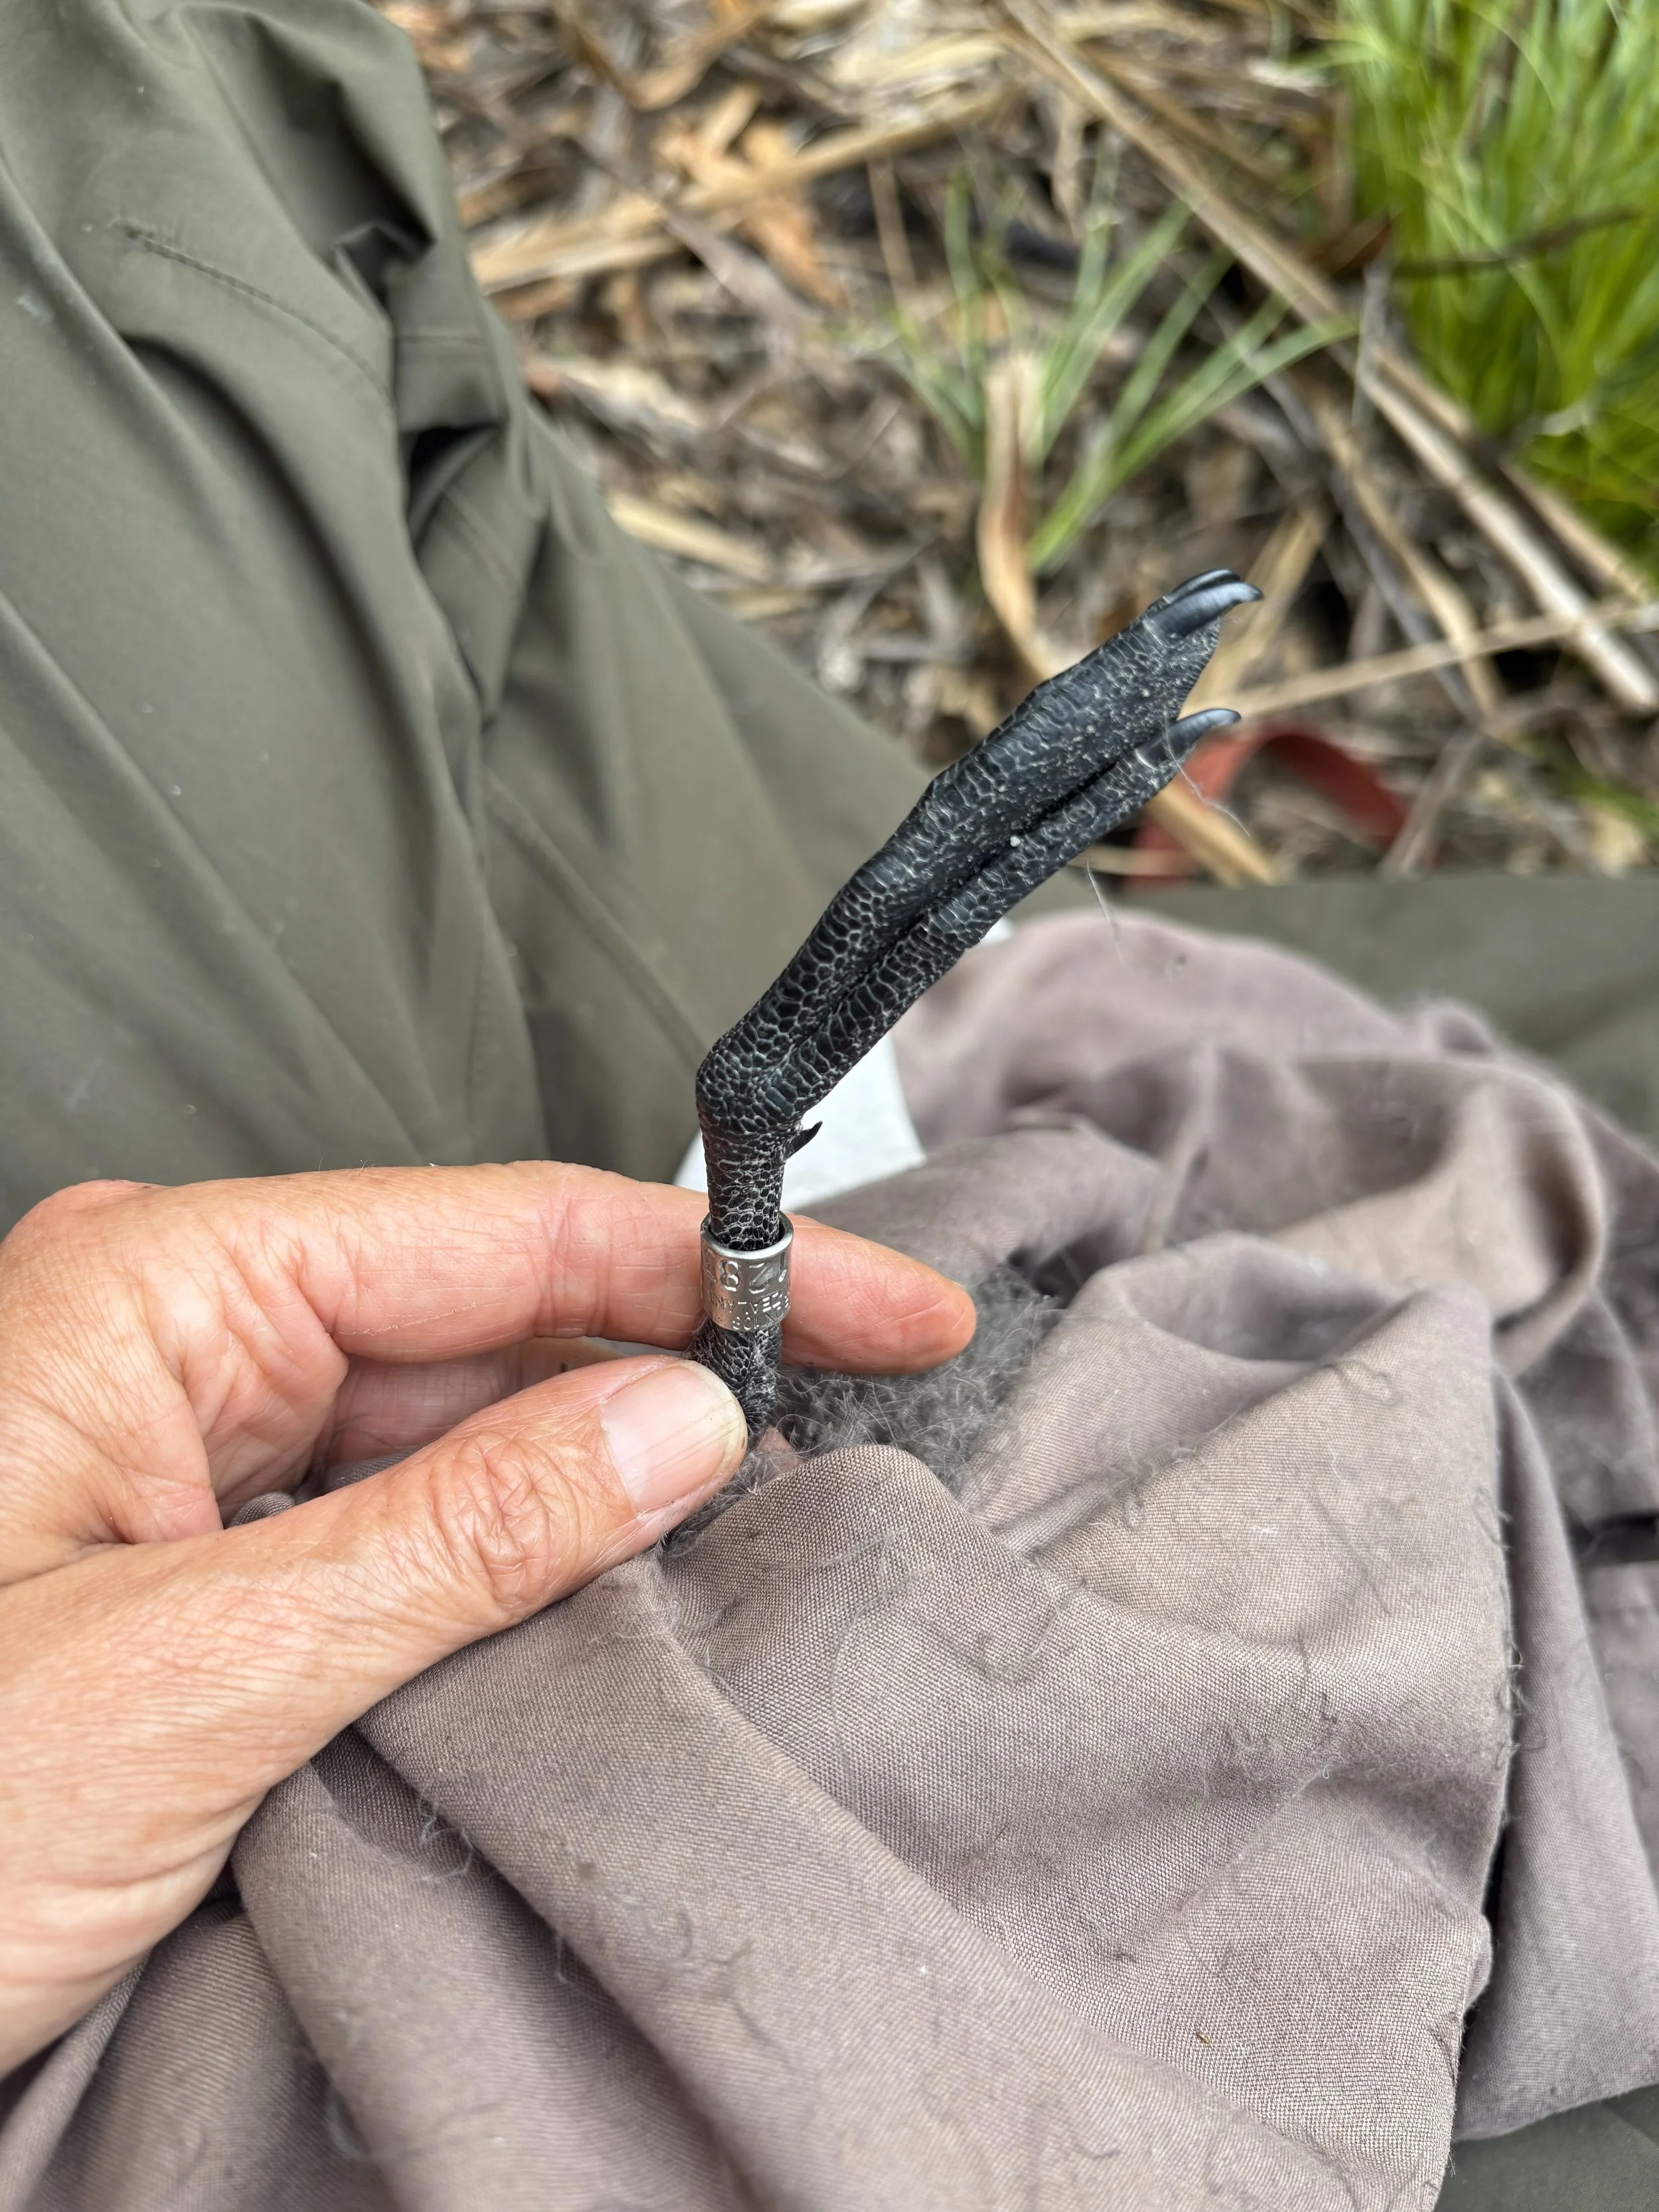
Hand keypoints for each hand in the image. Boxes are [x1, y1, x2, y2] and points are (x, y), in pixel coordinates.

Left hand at [0, 1164, 972, 2074]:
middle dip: (675, 1372)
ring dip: (602, 1482)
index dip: (721, 1269)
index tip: (889, 1311)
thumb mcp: (193, 1678)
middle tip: (856, 1439)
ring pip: (459, 1429)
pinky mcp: (197, 1563)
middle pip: (498, 1317)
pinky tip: (605, 1606)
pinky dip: (517, 1565)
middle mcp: (180, 1342)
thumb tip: (678, 1420)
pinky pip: (400, 1527)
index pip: (511, 1233)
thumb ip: (459, 1535)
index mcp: (165, 1292)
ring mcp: (185, 1453)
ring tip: (754, 1541)